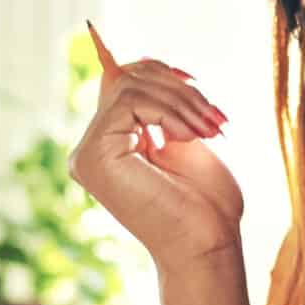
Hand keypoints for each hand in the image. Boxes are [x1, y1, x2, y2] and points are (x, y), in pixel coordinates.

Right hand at [68, 21, 244, 274]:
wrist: (209, 245)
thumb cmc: (206, 203)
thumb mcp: (186, 138)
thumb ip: (162, 106)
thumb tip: (141, 60)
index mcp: (111, 144)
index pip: (121, 82)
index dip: (158, 71)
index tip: (196, 84)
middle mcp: (91, 148)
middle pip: (125, 79)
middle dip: (178, 88)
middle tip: (216, 118)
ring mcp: (88, 154)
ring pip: (129, 86)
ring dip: (181, 101)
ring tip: (210, 129)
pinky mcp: (94, 156)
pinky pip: (129, 102)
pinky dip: (168, 112)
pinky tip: (188, 138)